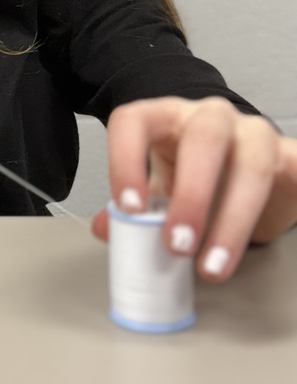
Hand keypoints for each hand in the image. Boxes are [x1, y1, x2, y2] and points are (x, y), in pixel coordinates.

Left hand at [90, 96, 296, 281]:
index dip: (126, 161)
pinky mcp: (290, 156)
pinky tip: (277, 228)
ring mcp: (254, 134)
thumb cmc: (194, 174)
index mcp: (166, 118)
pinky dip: (290, 195)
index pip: (134, 122)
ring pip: (250, 165)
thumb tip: (106, 228)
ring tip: (212, 265)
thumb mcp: (159, 188)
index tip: (129, 208)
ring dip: (232, 220)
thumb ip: (134, 207)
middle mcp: (210, 117)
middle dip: (191, 194)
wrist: (246, 165)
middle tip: (177, 244)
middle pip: (202, 139)